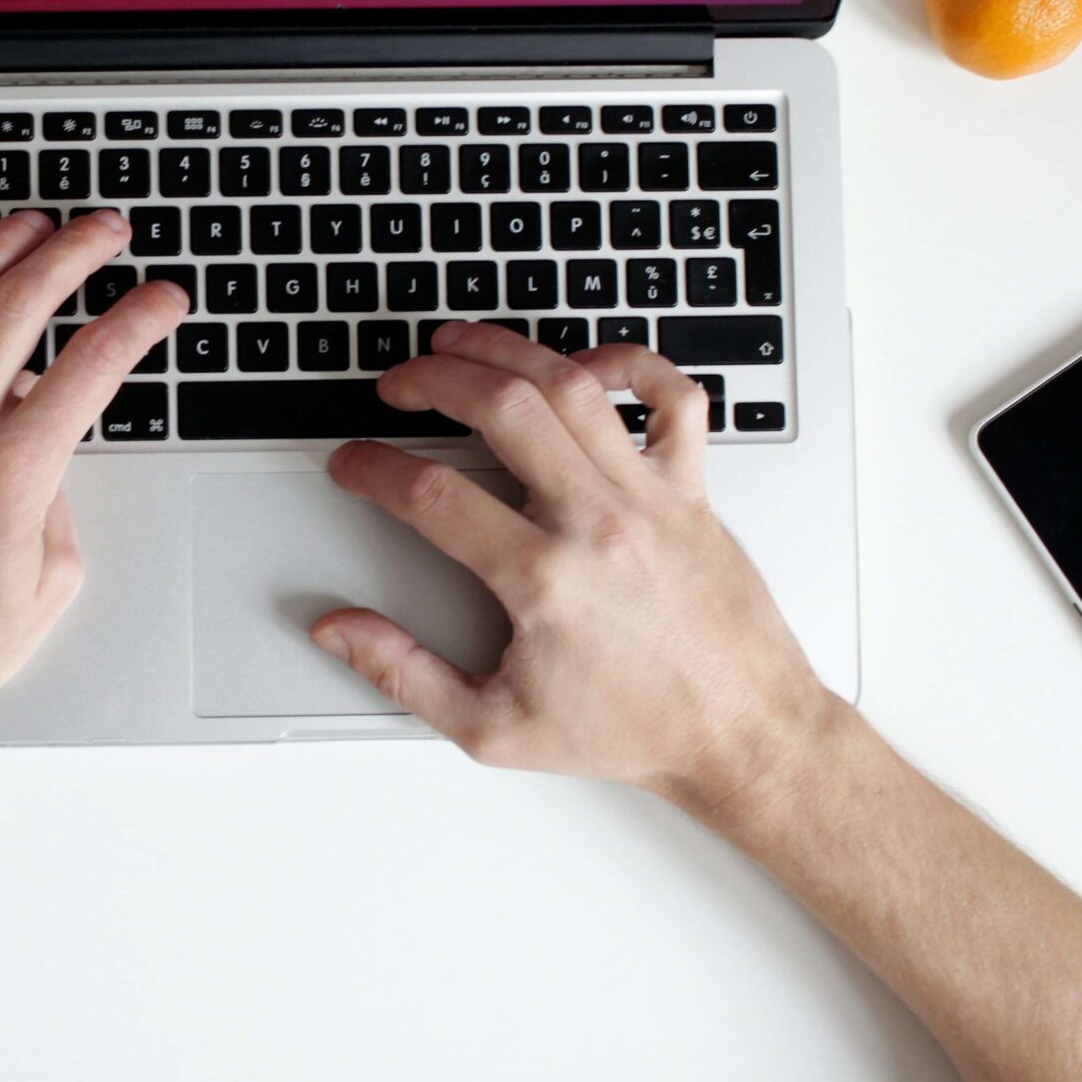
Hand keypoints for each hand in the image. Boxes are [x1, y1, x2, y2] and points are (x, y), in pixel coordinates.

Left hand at [0, 210, 186, 761]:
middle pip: (22, 306)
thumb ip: (60, 511)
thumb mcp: (44, 594)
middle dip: (75, 252)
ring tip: (31, 223)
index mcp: (13, 473)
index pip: (93, 365)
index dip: (140, 320)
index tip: (162, 300)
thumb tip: (50, 463)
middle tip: (105, 230)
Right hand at [310, 321, 838, 820]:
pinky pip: (672, 399)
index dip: (373, 468)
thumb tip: (340, 630)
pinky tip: (587, 365)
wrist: (741, 736)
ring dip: (507, 351)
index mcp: (544, 580)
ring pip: (572, 386)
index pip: (432, 494)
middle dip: (432, 379)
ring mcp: (650, 498)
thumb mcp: (495, 728)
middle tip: (398, 386)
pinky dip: (631, 363)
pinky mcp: (693, 491)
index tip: (353, 464)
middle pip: (502, 409)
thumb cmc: (633, 731)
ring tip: (460, 345)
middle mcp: (598, 523)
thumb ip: (404, 674)